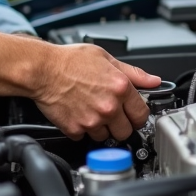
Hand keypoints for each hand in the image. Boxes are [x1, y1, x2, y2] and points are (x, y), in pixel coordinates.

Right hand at [30, 44, 160, 141]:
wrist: (42, 70)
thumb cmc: (69, 61)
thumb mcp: (105, 58)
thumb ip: (133, 73)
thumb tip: (153, 81)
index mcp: (120, 88)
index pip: (142, 115)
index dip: (137, 115)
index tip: (132, 114)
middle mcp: (109, 107)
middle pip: (126, 131)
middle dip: (120, 124)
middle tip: (110, 113)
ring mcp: (92, 120)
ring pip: (105, 137)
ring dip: (100, 128)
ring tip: (90, 110)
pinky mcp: (75, 129)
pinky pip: (84, 137)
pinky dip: (81, 129)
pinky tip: (77, 114)